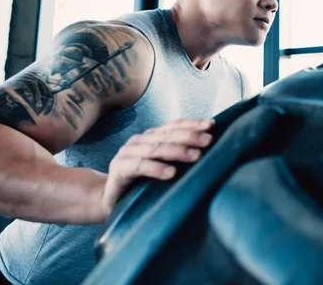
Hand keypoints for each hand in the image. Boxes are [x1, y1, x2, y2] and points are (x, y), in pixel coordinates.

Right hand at [100, 118, 214, 214]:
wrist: (110, 199)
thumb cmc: (142, 183)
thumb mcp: (163, 166)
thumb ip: (178, 156)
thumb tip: (207, 151)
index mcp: (151, 137)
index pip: (174, 126)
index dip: (192, 124)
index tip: (212, 125)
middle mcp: (139, 141)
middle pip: (167, 135)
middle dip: (190, 136)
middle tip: (208, 141)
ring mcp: (127, 153)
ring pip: (155, 148)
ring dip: (177, 151)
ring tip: (196, 156)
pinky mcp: (119, 169)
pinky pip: (139, 166)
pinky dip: (156, 168)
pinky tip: (171, 173)